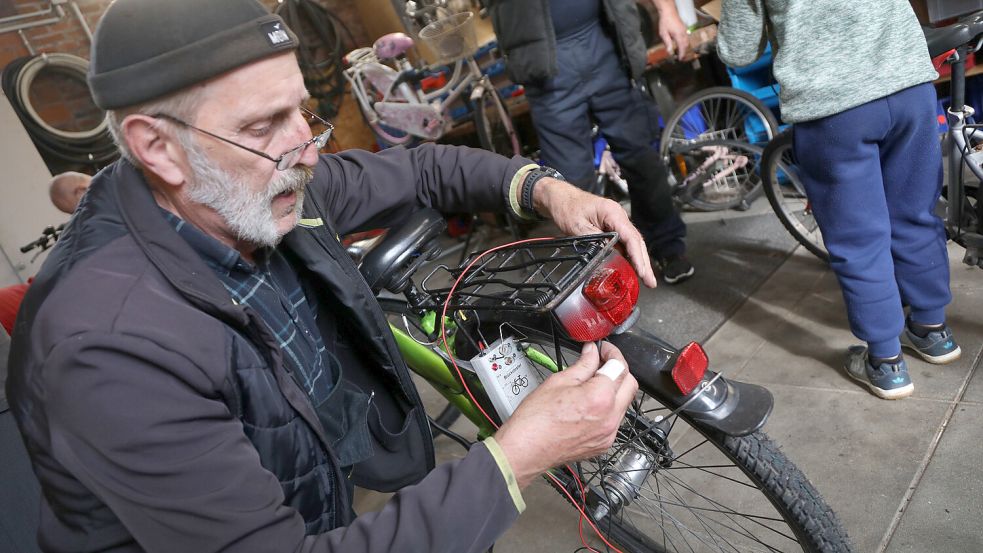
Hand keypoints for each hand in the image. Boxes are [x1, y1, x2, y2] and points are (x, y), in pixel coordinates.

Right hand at [494, 342, 638, 487]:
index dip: (612, 353)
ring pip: (624, 403)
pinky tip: (590, 404)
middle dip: (619, 369)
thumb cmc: (536, 420)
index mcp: (599, 397)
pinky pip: (615, 420)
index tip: (603, 350)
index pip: (619, 367)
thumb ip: (582, 365)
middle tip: (602, 362)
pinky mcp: (604, 444)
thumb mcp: (558, 382)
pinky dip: (609, 408)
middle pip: (630, 384)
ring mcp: (609, 433)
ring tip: (593, 383)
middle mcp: (609, 417)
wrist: (526, 450)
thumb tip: (592, 353)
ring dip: (615, 389)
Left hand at [533, 178, 656, 287]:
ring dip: (639, 261)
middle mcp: (619, 216)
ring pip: (633, 243)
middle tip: (650, 282)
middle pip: (637, 242)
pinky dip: (629, 256)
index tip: (643, 272)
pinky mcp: (612, 227)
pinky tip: (632, 269)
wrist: (560, 198)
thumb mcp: (578, 227)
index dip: (638, 257)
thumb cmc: (568, 207)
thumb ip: (595, 242)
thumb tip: (607, 256)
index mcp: (612, 213)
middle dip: (644, 263)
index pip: (631, 237)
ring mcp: (617, 222)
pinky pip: (624, 243)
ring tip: (646, 279)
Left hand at [654, 0, 689, 58]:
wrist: (668, 11)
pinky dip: (684, 42)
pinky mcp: (684, 28)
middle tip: (680, 57)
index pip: (682, 47)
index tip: (680, 59)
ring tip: (679, 52)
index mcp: (679, 35)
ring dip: (684, 47)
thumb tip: (669, 52)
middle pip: (686, 45)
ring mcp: (685, 30)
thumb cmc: (665, 22)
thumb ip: (667, 43)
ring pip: (687, 41)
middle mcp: (684, 33)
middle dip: (684, 51)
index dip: (682, 54)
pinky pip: (686, 37)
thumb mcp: (663, 34)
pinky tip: (680, 44)